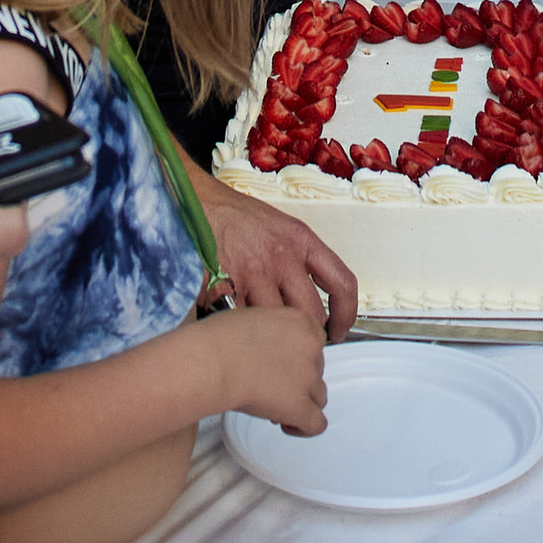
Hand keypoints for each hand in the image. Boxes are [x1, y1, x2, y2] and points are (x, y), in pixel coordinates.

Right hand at [200, 176, 359, 337]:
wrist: (195, 202)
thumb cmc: (236, 218)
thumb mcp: (281, 229)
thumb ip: (301, 263)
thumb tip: (314, 308)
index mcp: (301, 240)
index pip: (342, 283)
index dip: (347, 315)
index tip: (340, 331)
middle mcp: (281, 257)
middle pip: (310, 316)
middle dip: (305, 335)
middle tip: (296, 341)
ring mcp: (251, 273)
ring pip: (275, 327)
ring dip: (270, 337)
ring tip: (262, 338)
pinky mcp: (223, 288)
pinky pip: (241, 324)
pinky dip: (240, 331)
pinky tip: (234, 328)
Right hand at [210, 302, 328, 433]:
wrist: (213, 361)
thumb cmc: (219, 340)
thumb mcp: (252, 318)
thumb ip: (270, 331)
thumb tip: (264, 344)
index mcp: (299, 322)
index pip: (316, 342)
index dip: (300, 357)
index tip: (284, 364)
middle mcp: (310, 348)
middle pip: (316, 370)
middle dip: (297, 381)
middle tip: (272, 387)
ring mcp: (308, 378)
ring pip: (319, 397)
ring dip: (301, 402)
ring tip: (275, 406)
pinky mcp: (299, 406)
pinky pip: (316, 424)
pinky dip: (303, 428)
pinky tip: (286, 425)